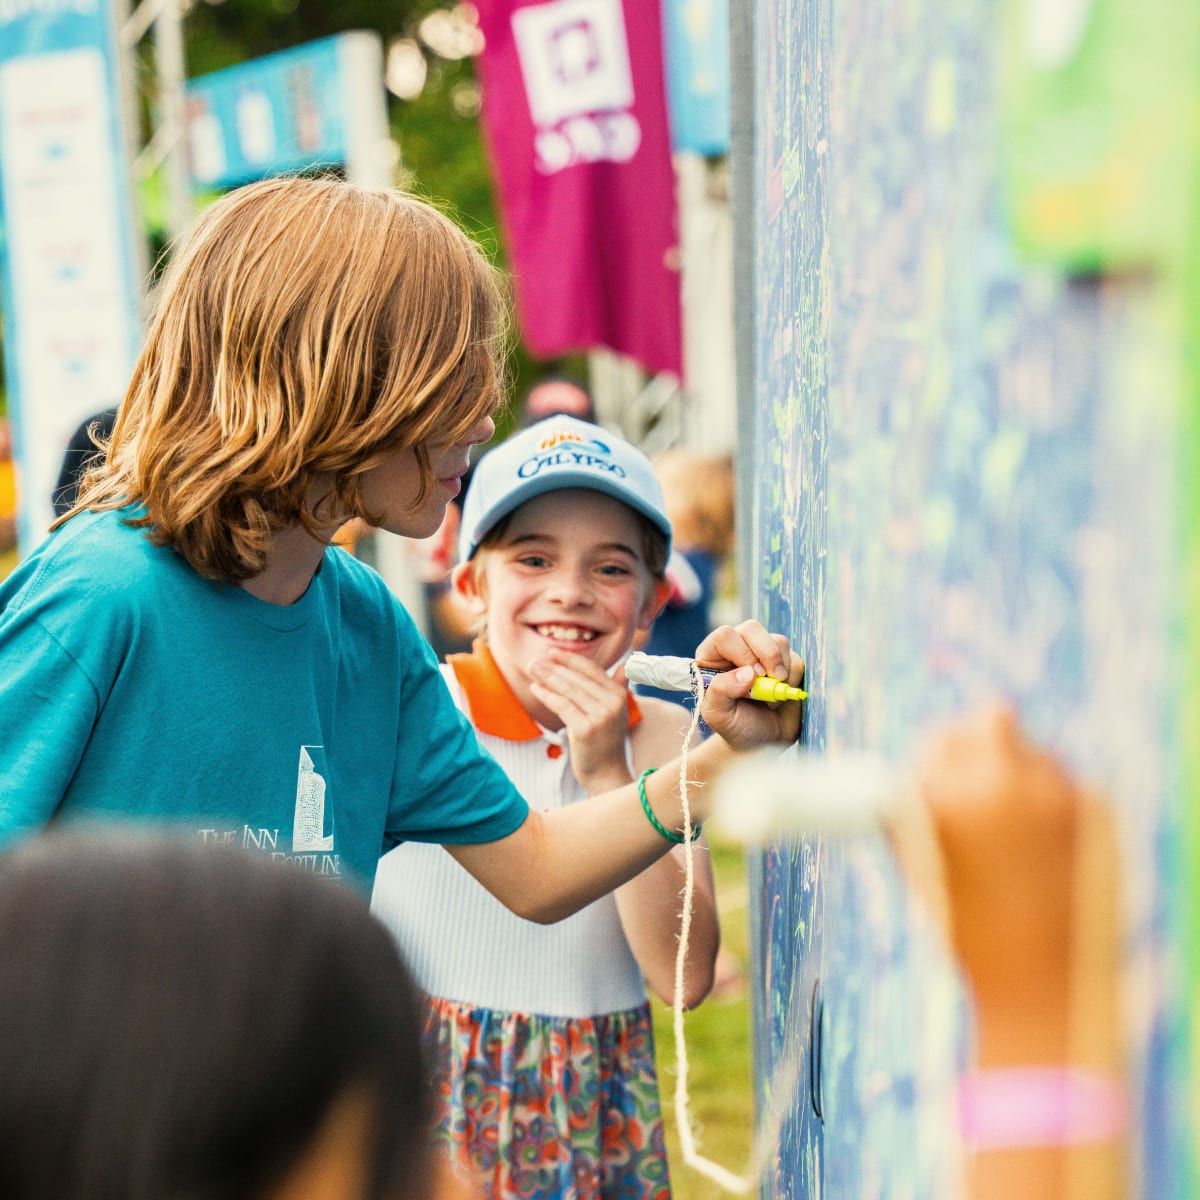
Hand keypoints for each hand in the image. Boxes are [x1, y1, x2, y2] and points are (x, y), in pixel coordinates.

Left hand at [528, 651, 633, 793]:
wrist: (607, 774)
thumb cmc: (606, 742)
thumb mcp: (616, 712)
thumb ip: (618, 687)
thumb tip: (625, 665)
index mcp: (619, 695)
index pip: (591, 669)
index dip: (570, 659)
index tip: (552, 651)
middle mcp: (612, 703)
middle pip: (577, 678)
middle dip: (554, 667)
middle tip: (534, 660)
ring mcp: (600, 716)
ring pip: (568, 690)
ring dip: (547, 677)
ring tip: (532, 669)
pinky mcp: (585, 729)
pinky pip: (562, 706)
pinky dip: (547, 695)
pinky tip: (535, 689)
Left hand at [694, 620, 804, 750]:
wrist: (762, 742)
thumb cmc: (735, 727)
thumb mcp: (718, 715)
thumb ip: (721, 691)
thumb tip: (747, 673)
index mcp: (713, 657)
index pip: (724, 636)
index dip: (741, 652)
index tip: (752, 677)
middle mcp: (738, 649)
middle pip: (752, 628)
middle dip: (766, 653)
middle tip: (770, 679)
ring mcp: (763, 654)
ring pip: (778, 641)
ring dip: (780, 670)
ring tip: (771, 697)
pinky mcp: (786, 662)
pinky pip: (795, 658)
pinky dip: (793, 678)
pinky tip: (782, 695)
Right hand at [914, 707, 1082, 1060]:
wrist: (1036, 977)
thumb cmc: (963, 922)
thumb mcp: (917, 856)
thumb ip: (911, 799)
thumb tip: (913, 762)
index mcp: (947, 796)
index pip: (938, 739)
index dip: (936, 756)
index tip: (938, 774)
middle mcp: (1003, 784)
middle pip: (994, 719)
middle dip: (982, 741)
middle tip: (978, 775)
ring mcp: (1057, 794)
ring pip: (1037, 750)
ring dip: (1021, 772)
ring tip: (1012, 829)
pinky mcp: (1098, 812)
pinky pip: (1067, 785)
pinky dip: (1053, 804)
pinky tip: (1042, 846)